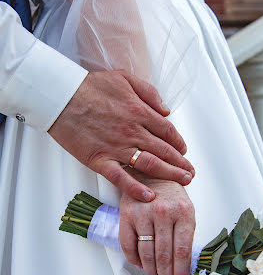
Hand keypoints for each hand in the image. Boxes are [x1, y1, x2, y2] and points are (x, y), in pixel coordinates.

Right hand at [49, 70, 194, 201]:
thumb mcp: (124, 78)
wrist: (60, 96)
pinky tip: (149, 196)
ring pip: (150, 164)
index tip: (184, 151)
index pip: (168, 131)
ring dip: (169, 174)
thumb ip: (149, 93)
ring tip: (183, 182)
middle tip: (190, 173)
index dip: (179, 143)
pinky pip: (121, 178)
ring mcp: (117, 148)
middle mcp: (133, 132)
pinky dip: (135, 188)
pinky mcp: (100, 160)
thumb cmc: (90, 87)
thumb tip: (166, 109)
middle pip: (164, 151)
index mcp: (139, 112)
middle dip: (181, 163)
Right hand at [119, 174, 195, 274]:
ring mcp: (143, 213)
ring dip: (151, 269)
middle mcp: (163, 212)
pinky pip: (128, 245)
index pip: (182, 250)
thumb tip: (184, 264)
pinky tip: (141, 263)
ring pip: (146, 253)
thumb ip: (186, 235)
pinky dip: (134, 259)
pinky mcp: (126, 214)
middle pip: (164, 255)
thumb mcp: (186, 210)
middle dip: (166, 274)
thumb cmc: (171, 196)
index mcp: (183, 212)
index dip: (181, 270)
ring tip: (155, 273)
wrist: (150, 173)